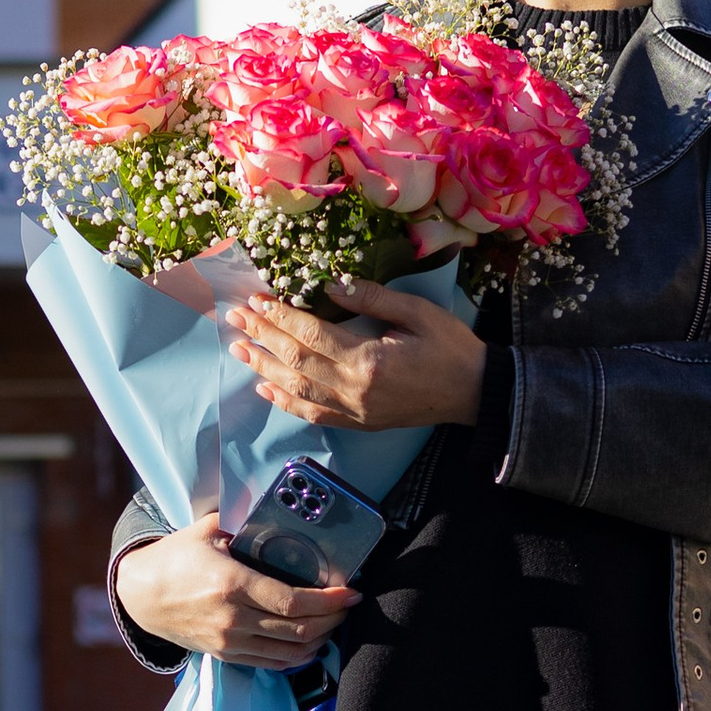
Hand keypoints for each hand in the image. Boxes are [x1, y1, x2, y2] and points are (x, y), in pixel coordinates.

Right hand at [112, 510, 356, 665]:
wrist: (141, 596)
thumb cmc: (175, 558)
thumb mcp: (206, 530)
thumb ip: (243, 520)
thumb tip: (277, 509)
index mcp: (233, 586)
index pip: (293, 603)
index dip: (329, 602)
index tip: (350, 593)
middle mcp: (233, 620)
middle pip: (299, 631)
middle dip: (332, 620)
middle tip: (347, 606)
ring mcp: (229, 642)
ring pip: (290, 653)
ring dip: (320, 639)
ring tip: (334, 622)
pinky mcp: (226, 655)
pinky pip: (272, 663)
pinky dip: (298, 656)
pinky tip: (311, 642)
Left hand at [227, 280, 486, 430]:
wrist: (476, 393)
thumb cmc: (451, 347)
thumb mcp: (417, 312)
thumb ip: (372, 299)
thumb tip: (331, 286)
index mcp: (369, 360)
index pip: (311, 335)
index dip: (280, 317)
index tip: (257, 300)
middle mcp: (355, 390)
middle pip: (296, 362)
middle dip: (262, 338)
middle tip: (235, 318)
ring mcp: (356, 412)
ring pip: (298, 391)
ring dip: (265, 368)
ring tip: (239, 350)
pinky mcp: (360, 424)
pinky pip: (314, 415)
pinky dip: (286, 402)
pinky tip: (266, 388)